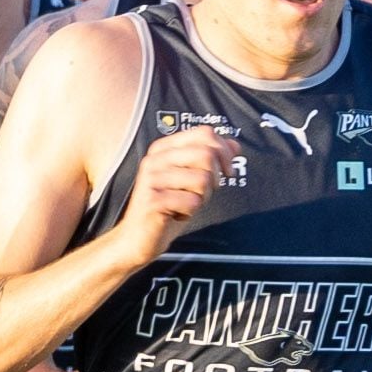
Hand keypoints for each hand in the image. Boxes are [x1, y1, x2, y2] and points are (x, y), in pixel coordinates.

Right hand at [126, 119, 237, 249]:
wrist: (137, 238)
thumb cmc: (167, 207)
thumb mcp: (191, 179)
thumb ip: (211, 159)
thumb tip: (234, 145)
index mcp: (163, 148)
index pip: (204, 133)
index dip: (224, 151)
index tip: (227, 171)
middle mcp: (155, 159)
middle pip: (206, 154)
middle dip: (215, 178)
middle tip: (203, 193)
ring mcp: (151, 179)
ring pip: (202, 179)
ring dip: (202, 197)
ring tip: (186, 204)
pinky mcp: (153, 200)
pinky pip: (192, 201)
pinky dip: (191, 211)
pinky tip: (176, 214)